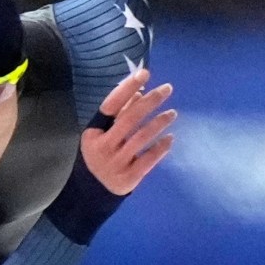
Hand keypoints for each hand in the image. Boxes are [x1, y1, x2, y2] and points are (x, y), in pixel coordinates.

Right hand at [81, 67, 174, 195]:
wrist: (92, 191)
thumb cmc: (100, 155)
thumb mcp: (102, 134)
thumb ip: (119, 114)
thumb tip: (140, 92)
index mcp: (94, 132)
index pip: (111, 105)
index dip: (127, 88)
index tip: (144, 73)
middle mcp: (104, 146)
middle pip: (129, 119)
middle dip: (150, 101)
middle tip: (167, 89)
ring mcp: (116, 163)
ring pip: (141, 138)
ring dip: (159, 122)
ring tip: (172, 113)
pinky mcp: (128, 178)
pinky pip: (148, 159)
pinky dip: (160, 147)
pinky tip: (170, 138)